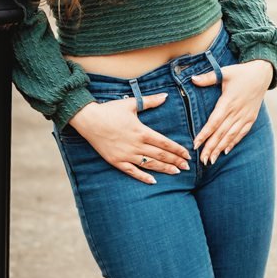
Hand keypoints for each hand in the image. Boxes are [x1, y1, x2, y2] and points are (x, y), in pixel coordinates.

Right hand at [69, 93, 190, 184]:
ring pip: (150, 164)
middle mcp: (136, 145)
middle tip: (188, 167)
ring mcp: (126, 155)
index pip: (164, 142)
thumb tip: (166, 96)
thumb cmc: (110, 110)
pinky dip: (144, 177)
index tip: (187, 154)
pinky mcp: (117, 161)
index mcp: (141, 131)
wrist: (88, 120)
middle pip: (160, 155)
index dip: (177, 149)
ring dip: (164, 168)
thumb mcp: (131, 103)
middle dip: (175, 161)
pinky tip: (154, 181)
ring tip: (177, 172)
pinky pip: (132, 171)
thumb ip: (150, 101)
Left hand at [190, 59, 271, 164]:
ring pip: (231, 136)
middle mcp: (237, 112)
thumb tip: (193, 79)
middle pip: (221, 133)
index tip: (195, 144)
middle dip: (211, 147)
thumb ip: (208, 77)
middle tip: (202, 160)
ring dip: (220, 148)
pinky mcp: (251, 118)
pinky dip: (233, 142)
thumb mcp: (225, 72)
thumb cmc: (241, 73)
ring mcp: (245, 116)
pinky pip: (241, 133)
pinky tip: (226, 151)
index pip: (214, 122)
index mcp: (228, 102)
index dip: (205, 134)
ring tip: (211, 160)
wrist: (262, 74)